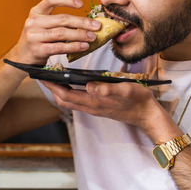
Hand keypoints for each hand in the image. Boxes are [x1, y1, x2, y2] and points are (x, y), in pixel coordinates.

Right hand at [7, 0, 101, 64]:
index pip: (51, 0)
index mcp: (35, 12)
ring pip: (62, 33)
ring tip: (93, 37)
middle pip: (62, 19)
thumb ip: (59, 22)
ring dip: (80, 35)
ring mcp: (34, 36)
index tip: (81, 4)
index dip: (66, 0)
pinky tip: (84, 46)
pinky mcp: (38, 50)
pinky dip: (74, 46)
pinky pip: (60, 47)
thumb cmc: (37, 40)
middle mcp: (33, 22)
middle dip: (82, 22)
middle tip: (97, 25)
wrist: (20, 58)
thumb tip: (86, 22)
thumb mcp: (42, 26)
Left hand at [42, 80, 166, 135]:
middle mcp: (91, 107)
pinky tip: (70, 84)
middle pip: (63, 100)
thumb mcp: (126, 90)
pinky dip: (69, 93)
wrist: (147, 115)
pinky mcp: (98, 107)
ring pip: (70, 101)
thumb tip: (89, 85)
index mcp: (94, 102)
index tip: (43, 76)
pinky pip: (77, 101)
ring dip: (59, 91)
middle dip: (51, 88)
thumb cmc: (138, 100)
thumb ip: (108, 88)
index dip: (53, 86)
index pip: (66, 95)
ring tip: (53, 77)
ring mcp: (94, 108)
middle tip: (43, 74)